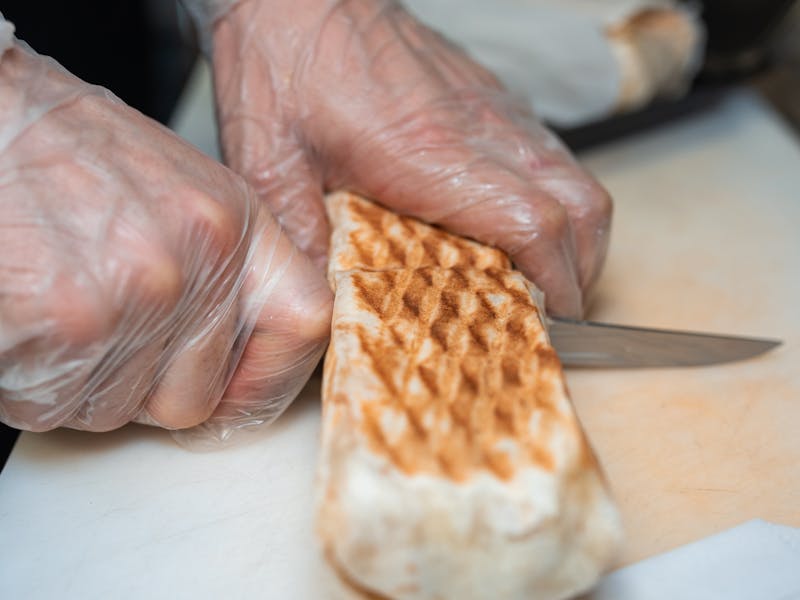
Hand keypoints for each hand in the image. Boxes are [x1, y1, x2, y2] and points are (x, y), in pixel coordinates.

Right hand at [0, 42, 331, 443]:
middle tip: (102, 331)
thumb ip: (218, 269)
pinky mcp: (66, 324)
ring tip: (55, 304)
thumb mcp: (175, 189)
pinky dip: (29, 380)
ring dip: (80, 382)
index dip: (268, 380)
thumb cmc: (59, 150)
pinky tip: (23, 315)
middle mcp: (197, 258)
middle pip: (195, 398)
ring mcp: (136, 294)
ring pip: (118, 411)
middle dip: (142, 389)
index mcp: (235, 221)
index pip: (304, 326)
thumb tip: (236, 354)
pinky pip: (54, 406)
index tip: (237, 392)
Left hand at [193, 0, 611, 316]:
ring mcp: (491, 107)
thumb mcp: (269, 161)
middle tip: (554, 310)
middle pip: (581, 206)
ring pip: (576, 178)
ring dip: (578, 234)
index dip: (557, 281)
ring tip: (546, 276)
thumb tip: (320, 303)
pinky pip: (550, 153)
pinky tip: (522, 221)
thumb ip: (301, 237)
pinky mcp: (488, 94)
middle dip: (584, 269)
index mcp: (431, 156)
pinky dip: (557, 198)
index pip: (536, 223)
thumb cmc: (282, 62)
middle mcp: (479, 129)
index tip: (551, 320)